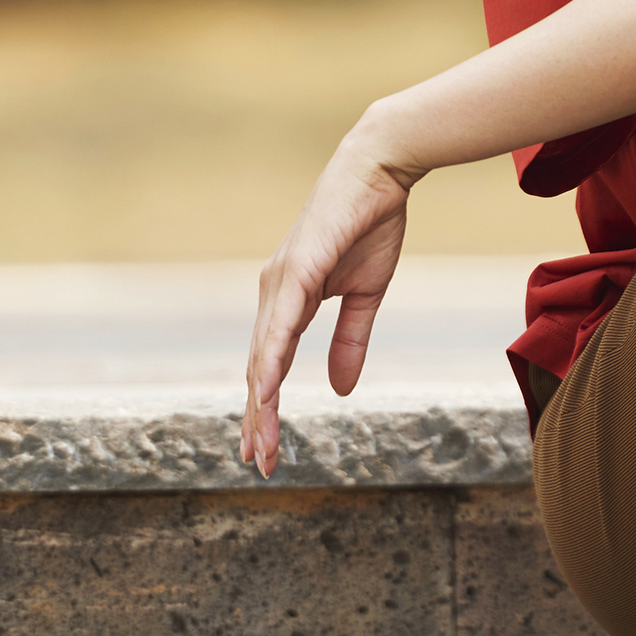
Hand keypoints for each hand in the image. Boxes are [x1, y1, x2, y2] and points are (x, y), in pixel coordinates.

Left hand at [240, 123, 413, 477]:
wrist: (379, 171)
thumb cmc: (369, 225)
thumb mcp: (365, 296)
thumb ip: (350, 341)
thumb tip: (339, 390)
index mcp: (287, 301)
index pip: (268, 366)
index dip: (266, 409)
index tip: (265, 449)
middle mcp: (273, 294)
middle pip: (256, 369)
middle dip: (256, 419)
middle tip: (258, 464)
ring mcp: (280, 282)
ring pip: (261, 355)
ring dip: (259, 402)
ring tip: (258, 442)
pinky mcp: (296, 269)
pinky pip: (279, 326)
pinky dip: (270, 360)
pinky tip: (265, 389)